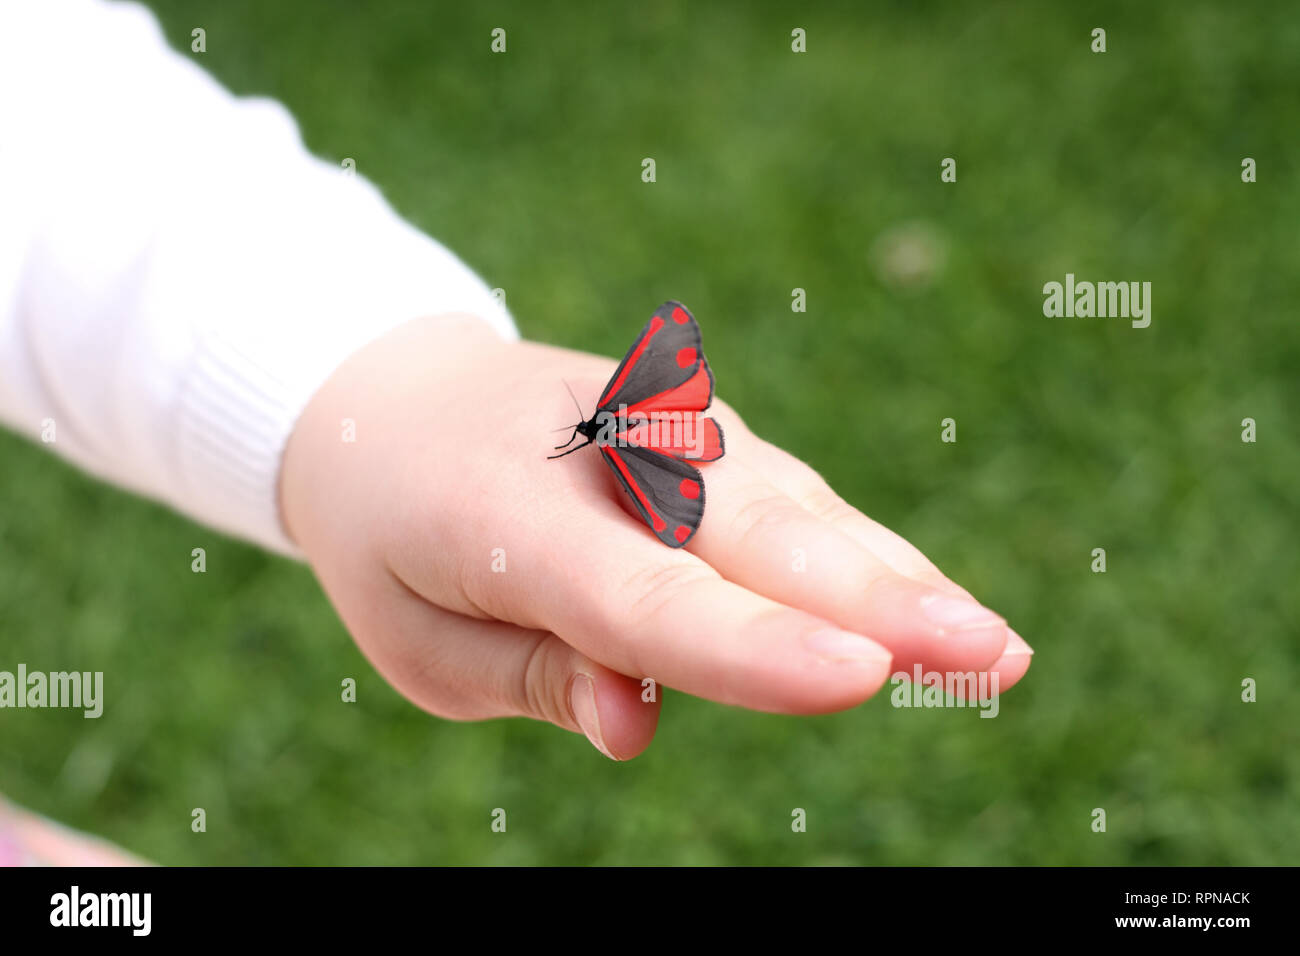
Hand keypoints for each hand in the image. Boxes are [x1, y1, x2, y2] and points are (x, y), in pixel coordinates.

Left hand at [280, 314, 1031, 758]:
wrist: (401, 399)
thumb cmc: (401, 538)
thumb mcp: (421, 637)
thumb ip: (534, 674)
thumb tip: (637, 722)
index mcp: (508, 515)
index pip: (644, 596)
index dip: (751, 642)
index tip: (858, 673)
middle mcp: (608, 460)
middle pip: (752, 537)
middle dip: (875, 599)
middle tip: (985, 651)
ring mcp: (668, 434)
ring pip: (795, 511)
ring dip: (894, 577)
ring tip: (990, 643)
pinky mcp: (708, 437)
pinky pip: (793, 499)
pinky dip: (862, 550)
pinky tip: (930, 598)